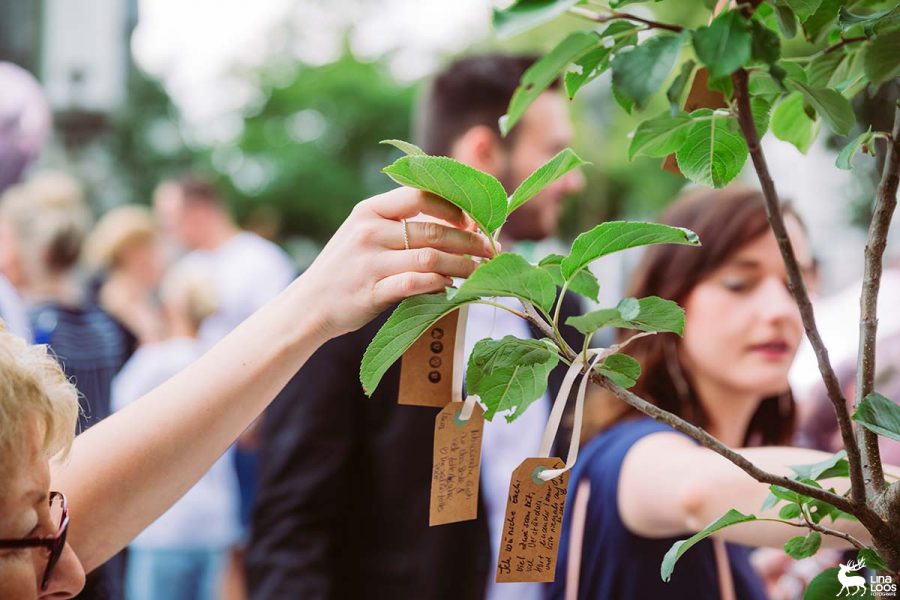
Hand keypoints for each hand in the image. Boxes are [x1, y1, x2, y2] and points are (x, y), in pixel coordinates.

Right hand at [298, 187, 493, 338]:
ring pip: (430, 257)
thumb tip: (459, 221)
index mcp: (369, 210)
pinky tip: (451, 287)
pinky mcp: (371, 292)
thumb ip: (401, 224)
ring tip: (479, 271)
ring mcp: (368, 262)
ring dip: (462, 265)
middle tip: (490, 250)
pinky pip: (415, 284)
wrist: (310, 304)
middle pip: (432, 230)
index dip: (453, 206)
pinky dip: (439, 284)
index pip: (420, 195)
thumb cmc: (347, 268)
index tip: (473, 219)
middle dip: (469, 240)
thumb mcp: (365, 233)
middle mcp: (368, 231)